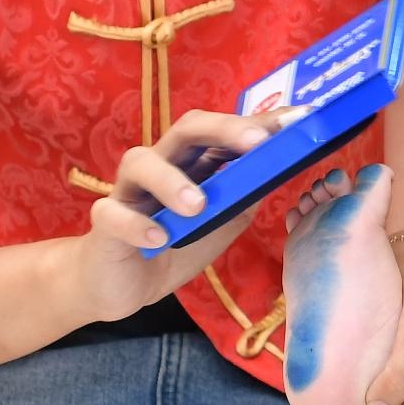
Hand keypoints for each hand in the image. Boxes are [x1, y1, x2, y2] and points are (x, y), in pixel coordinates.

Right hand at [76, 110, 279, 323]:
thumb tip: (282, 171)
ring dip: (173, 181)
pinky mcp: (105, 222)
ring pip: (142, 163)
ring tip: (198, 205)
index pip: (225, 131)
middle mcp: (160, 165)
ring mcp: (128, 191)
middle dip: (223, 130)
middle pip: (186, 130)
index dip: (260, 122)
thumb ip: (244, 197)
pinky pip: (113, 215)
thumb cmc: (173, 246)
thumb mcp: (220, 223)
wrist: (123, 285)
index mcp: (192, 162)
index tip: (298, 119)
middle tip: (256, 142)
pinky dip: (137, 225)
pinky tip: (159, 240)